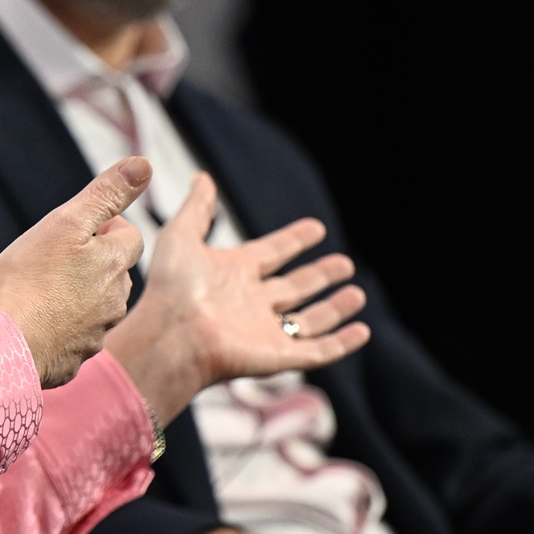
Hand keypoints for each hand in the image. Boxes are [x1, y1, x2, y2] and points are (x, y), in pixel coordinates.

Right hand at [0, 158, 152, 386]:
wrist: (5, 345)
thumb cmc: (28, 280)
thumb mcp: (65, 223)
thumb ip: (106, 194)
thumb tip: (144, 164)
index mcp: (115, 264)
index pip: (130, 236)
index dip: (106, 228)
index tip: (76, 231)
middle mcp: (115, 301)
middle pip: (115, 273)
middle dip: (94, 263)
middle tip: (55, 260)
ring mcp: (97, 334)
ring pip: (97, 306)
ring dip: (79, 296)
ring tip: (42, 292)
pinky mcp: (76, 361)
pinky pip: (76, 337)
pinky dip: (62, 328)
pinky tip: (37, 324)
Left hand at [105, 174, 369, 420]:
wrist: (171, 336)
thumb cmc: (172, 288)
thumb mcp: (182, 237)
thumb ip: (197, 208)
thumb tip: (202, 176)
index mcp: (233, 273)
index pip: (272, 253)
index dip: (294, 241)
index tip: (316, 228)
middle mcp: (251, 303)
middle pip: (294, 287)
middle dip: (320, 276)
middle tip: (345, 264)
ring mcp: (266, 331)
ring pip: (309, 321)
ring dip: (334, 308)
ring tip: (358, 294)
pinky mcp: (279, 357)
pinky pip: (318, 351)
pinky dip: (342, 343)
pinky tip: (362, 330)